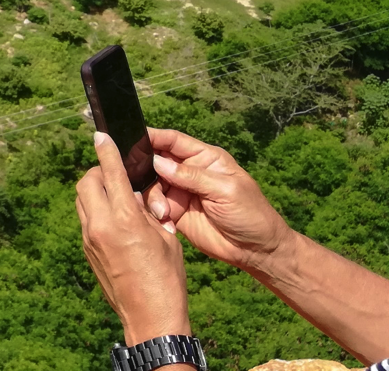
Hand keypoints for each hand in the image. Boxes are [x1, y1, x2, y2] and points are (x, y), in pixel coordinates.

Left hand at [77, 130, 191, 345]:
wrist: (151, 318)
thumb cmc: (168, 278)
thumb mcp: (165, 237)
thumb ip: (146, 211)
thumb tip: (131, 195)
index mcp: (125, 219)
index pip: (111, 173)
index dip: (106, 151)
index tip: (100, 134)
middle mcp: (100, 226)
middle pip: (86, 182)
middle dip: (98, 172)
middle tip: (116, 175)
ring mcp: (89, 239)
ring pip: (82, 200)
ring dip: (94, 191)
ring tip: (117, 198)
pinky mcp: (86, 251)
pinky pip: (85, 220)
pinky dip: (95, 211)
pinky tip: (114, 220)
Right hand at [147, 128, 294, 274]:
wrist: (257, 252)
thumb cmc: (251, 214)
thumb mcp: (226, 190)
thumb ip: (191, 176)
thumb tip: (157, 162)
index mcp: (204, 158)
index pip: (172, 140)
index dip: (152, 137)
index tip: (131, 139)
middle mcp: (188, 172)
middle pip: (156, 162)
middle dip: (146, 172)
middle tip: (144, 185)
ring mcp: (180, 192)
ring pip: (152, 186)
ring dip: (152, 198)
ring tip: (163, 213)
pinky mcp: (175, 213)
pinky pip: (154, 207)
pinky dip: (155, 213)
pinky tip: (165, 222)